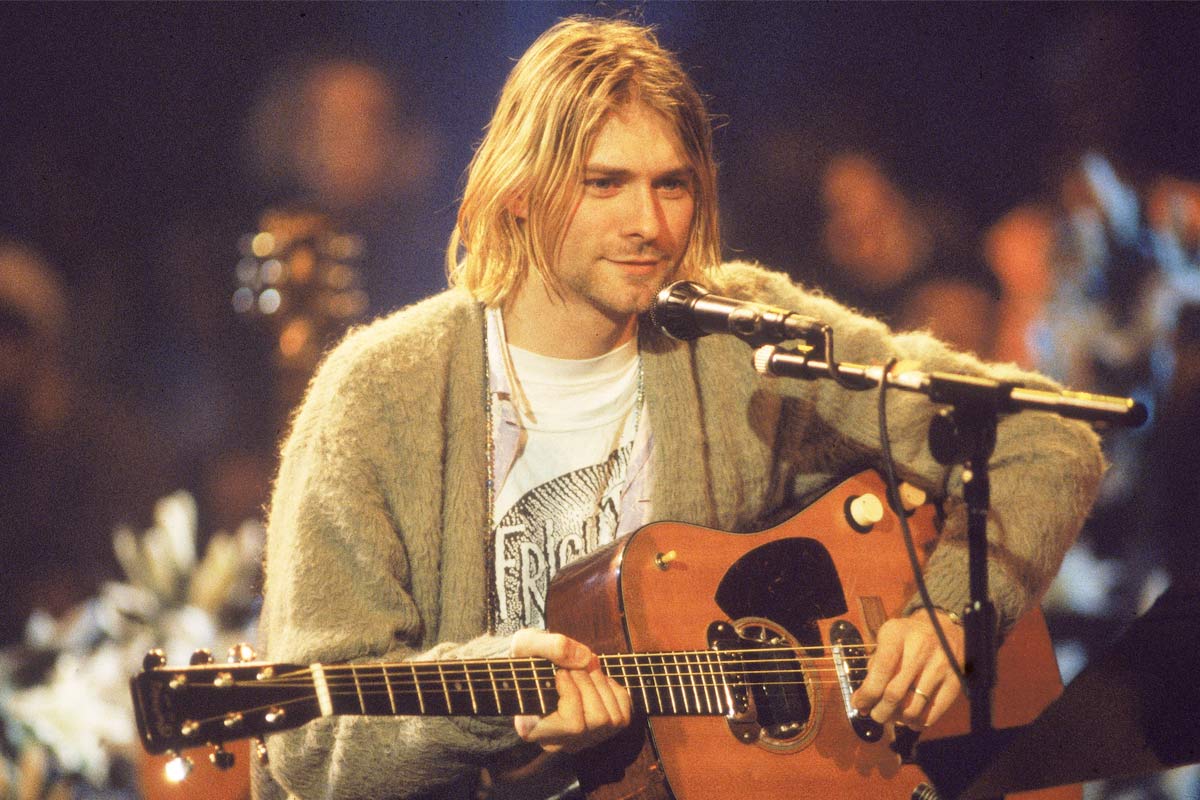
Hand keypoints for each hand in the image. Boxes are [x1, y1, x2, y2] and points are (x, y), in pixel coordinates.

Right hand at [510, 630, 631, 752]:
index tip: (561, 672)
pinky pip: (622, 717)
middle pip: (597, 720)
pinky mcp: (597, 734)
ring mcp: (579, 741)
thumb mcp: (526, 644)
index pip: (572, 724)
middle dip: (590, 683)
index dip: (573, 693)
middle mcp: (558, 742)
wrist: (531, 668)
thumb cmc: (526, 658)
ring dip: (602, 685)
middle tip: (576, 664)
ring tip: (586, 667)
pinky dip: (615, 692)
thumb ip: (549, 646)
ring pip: (611, 720)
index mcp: (533, 729)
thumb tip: (584, 658)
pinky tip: (597, 680)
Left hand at [850, 610, 964, 729]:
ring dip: (897, 719)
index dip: (867, 693)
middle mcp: (921, 649)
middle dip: (880, 712)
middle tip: (875, 714)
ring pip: (912, 709)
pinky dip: (916, 723)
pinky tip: (909, 718)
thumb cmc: (907, 638)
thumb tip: (863, 700)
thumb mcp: (886, 638)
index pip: (881, 670)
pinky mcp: (954, 683)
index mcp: (897, 635)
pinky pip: (931, 715)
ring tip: (891, 716)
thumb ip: (874, 665)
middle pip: (895, 694)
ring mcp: (940, 667)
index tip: (859, 704)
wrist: (943, 628)